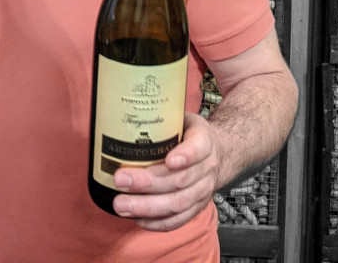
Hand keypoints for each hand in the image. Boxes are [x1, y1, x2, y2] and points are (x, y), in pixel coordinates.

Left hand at [111, 113, 219, 231]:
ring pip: (177, 203)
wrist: (217, 151)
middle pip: (179, 180)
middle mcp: (207, 167)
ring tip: (121, 204)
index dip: (185, 156)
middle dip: (147, 183)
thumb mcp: (183, 117)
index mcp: (204, 140)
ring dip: (147, 206)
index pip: (198, 148)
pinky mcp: (197, 207)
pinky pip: (178, 220)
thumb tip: (126, 114)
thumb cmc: (190, 132)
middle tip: (120, 180)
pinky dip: (157, 222)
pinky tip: (136, 218)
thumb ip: (163, 118)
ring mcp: (203, 190)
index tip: (169, 160)